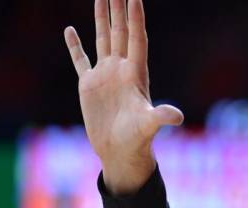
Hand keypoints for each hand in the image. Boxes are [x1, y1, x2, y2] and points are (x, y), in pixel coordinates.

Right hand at [64, 0, 183, 194]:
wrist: (122, 152)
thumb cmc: (138, 139)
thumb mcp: (149, 126)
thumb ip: (161, 118)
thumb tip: (177, 117)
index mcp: (136, 74)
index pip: (136, 38)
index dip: (136, 18)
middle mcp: (121, 70)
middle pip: (121, 32)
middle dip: (120, 9)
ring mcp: (105, 76)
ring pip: (103, 40)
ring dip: (102, 19)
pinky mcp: (89, 86)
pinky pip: (80, 60)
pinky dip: (74, 46)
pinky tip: (70, 29)